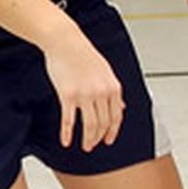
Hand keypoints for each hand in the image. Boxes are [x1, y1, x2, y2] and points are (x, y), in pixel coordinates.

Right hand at [43, 31, 124, 151]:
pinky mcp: (67, 95)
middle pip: (103, 123)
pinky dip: (67, 133)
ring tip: (84, 146)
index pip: (117, 116)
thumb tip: (122, 107)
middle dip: (99, 137)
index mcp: (113, 87)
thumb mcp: (106, 72)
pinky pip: (68, 120)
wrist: (66, 42)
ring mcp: (85, 95)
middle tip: (93, 145)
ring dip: (88, 139)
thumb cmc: (84, 54)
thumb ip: (114, 91)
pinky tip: (66, 141)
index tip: (108, 140)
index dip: (113, 131)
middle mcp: (101, 93)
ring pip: (89, 125)